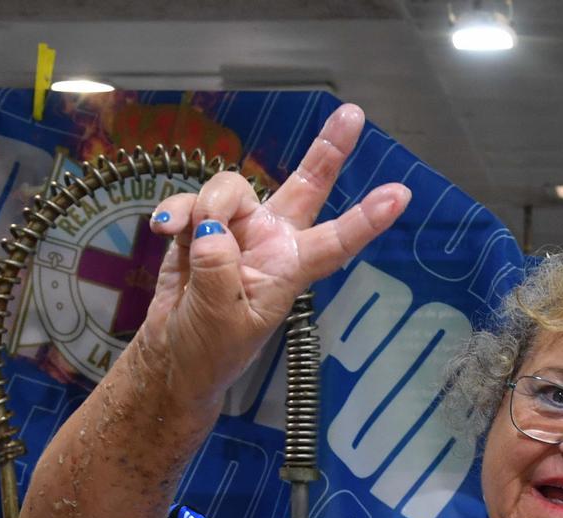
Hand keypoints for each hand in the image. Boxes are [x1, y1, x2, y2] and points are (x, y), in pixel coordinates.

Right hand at [138, 103, 409, 410]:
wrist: (172, 357)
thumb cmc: (209, 351)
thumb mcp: (220, 320)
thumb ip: (218, 271)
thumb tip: (210, 228)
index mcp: (288, 270)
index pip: (335, 243)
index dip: (366, 219)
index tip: (400, 195)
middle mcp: (270, 242)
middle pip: (305, 186)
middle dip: (327, 150)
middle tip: (353, 115)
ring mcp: (236, 229)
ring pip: (231, 188)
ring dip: (207, 205)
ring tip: (187, 238)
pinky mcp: (200, 225)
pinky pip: (191, 200)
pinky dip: (175, 210)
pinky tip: (162, 231)